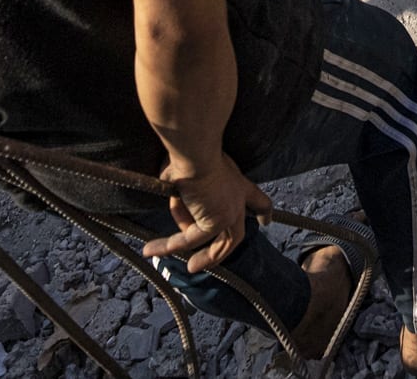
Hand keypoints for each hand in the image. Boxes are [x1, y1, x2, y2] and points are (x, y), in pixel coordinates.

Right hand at [141, 157, 269, 273]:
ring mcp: (228, 215)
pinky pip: (187, 240)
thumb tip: (176, 199)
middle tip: (201, 264)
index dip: (263, 211)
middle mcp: (237, 201)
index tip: (266, 221)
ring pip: (217, 245)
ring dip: (201, 259)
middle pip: (236, 234)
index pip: (257, 200)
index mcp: (237, 183)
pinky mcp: (214, 224)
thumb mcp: (189, 170)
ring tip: (180, 262)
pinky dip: (167, 244)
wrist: (195, 151)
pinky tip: (150, 249)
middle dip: (221, 252)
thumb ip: (184, 188)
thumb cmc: (191, 151)